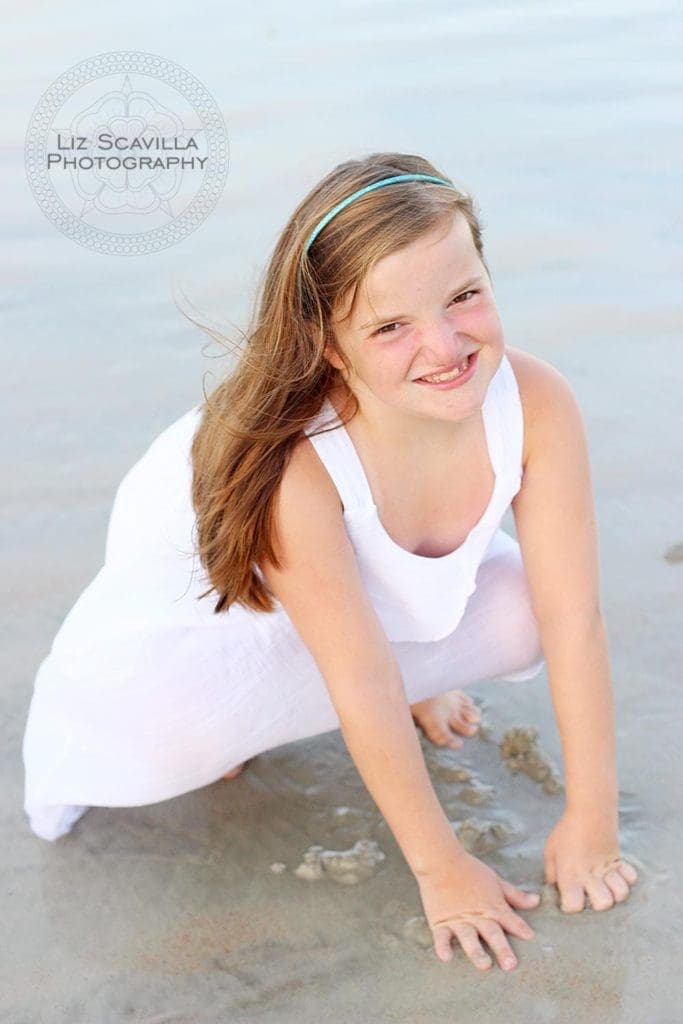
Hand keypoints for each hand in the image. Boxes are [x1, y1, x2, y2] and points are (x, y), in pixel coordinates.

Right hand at [416, 850, 539, 970]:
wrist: (440, 860)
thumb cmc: (470, 870)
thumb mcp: (496, 881)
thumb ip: (515, 895)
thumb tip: (537, 901)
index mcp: (492, 906)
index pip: (510, 920)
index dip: (520, 928)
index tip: (530, 939)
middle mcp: (477, 915)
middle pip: (491, 933)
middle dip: (501, 948)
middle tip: (510, 964)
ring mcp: (458, 920)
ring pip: (469, 938)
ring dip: (476, 952)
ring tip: (484, 965)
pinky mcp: (440, 921)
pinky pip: (441, 936)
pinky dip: (443, 946)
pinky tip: (446, 958)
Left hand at [543, 808, 638, 911]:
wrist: (589, 810)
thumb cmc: (566, 831)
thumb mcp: (550, 852)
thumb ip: (551, 874)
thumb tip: (555, 890)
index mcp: (571, 874)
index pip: (574, 906)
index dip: (570, 906)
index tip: (568, 897)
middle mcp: (591, 875)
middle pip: (604, 904)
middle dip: (598, 903)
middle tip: (590, 891)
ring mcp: (608, 868)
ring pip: (622, 894)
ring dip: (614, 892)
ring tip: (605, 884)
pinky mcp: (619, 860)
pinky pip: (631, 877)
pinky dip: (626, 878)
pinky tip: (615, 873)